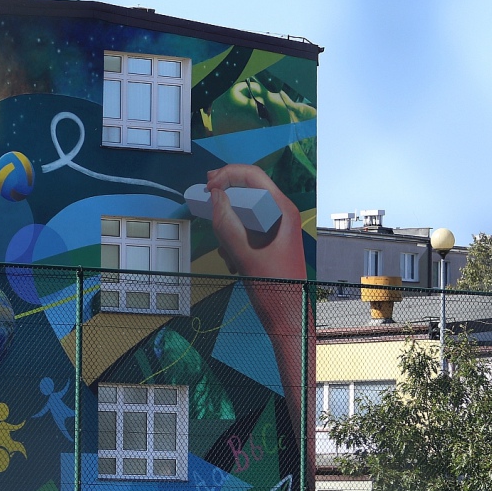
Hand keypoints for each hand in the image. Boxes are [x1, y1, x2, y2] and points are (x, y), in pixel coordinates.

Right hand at [206, 164, 304, 280]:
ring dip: (228, 225)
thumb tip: (215, 195)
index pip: (252, 175)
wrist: (287, 315)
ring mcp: (274, 227)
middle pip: (248, 189)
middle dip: (225, 195)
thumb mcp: (244, 254)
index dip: (227, 175)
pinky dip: (233, 241)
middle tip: (204, 195)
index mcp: (281, 209)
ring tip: (227, 250)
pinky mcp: (267, 241)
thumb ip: (226, 223)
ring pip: (243, 211)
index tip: (207, 188)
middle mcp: (279, 213)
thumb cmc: (275, 286)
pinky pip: (245, 229)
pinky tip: (234, 262)